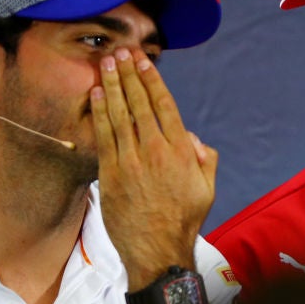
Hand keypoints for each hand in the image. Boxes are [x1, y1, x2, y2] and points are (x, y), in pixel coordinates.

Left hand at [90, 47, 217, 289]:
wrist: (158, 251)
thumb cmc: (184, 221)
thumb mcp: (207, 189)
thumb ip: (206, 159)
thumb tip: (194, 139)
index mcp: (180, 151)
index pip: (164, 105)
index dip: (153, 80)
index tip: (145, 62)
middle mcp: (155, 150)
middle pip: (139, 103)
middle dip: (129, 74)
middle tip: (121, 52)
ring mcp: (131, 161)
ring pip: (120, 114)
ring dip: (113, 85)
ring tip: (106, 64)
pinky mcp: (111, 173)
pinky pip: (104, 136)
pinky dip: (100, 112)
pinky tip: (97, 94)